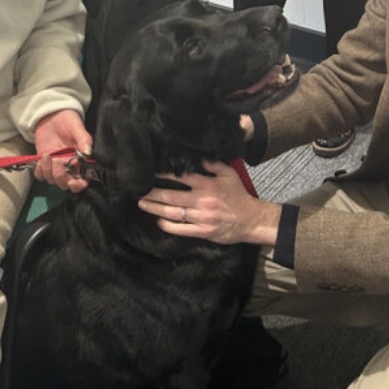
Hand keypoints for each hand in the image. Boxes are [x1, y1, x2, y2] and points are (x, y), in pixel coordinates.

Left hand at [33, 109, 93, 191]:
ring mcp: (56, 167)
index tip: (73, 181)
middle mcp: (69, 167)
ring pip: (52, 180)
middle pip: (65, 184)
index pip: (82, 181)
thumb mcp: (77, 128)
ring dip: (48, 171)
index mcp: (81, 162)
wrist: (51, 115)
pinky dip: (39, 171)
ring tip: (47, 155)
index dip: (78, 185)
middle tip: (57, 161)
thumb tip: (88, 153)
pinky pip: (40, 176)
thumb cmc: (68, 121)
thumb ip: (84, 140)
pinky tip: (41, 160)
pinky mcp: (44, 164)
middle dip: (60, 176)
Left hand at [138, 162, 280, 244]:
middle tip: (138, 190)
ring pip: (172, 213)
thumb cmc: (239, 196)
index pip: (181, 178)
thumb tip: (197, 156)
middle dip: (152, 193)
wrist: (250, 220)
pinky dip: (167, 225)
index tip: (150, 173)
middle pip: (170, 197)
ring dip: (155, 208)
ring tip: (142, 204)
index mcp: (207, 185)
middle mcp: (201, 201)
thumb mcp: (229, 174)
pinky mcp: (202, 232)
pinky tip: (158, 221)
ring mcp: (201, 218)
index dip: (163, 175)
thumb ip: (213, 164)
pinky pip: (180, 229)